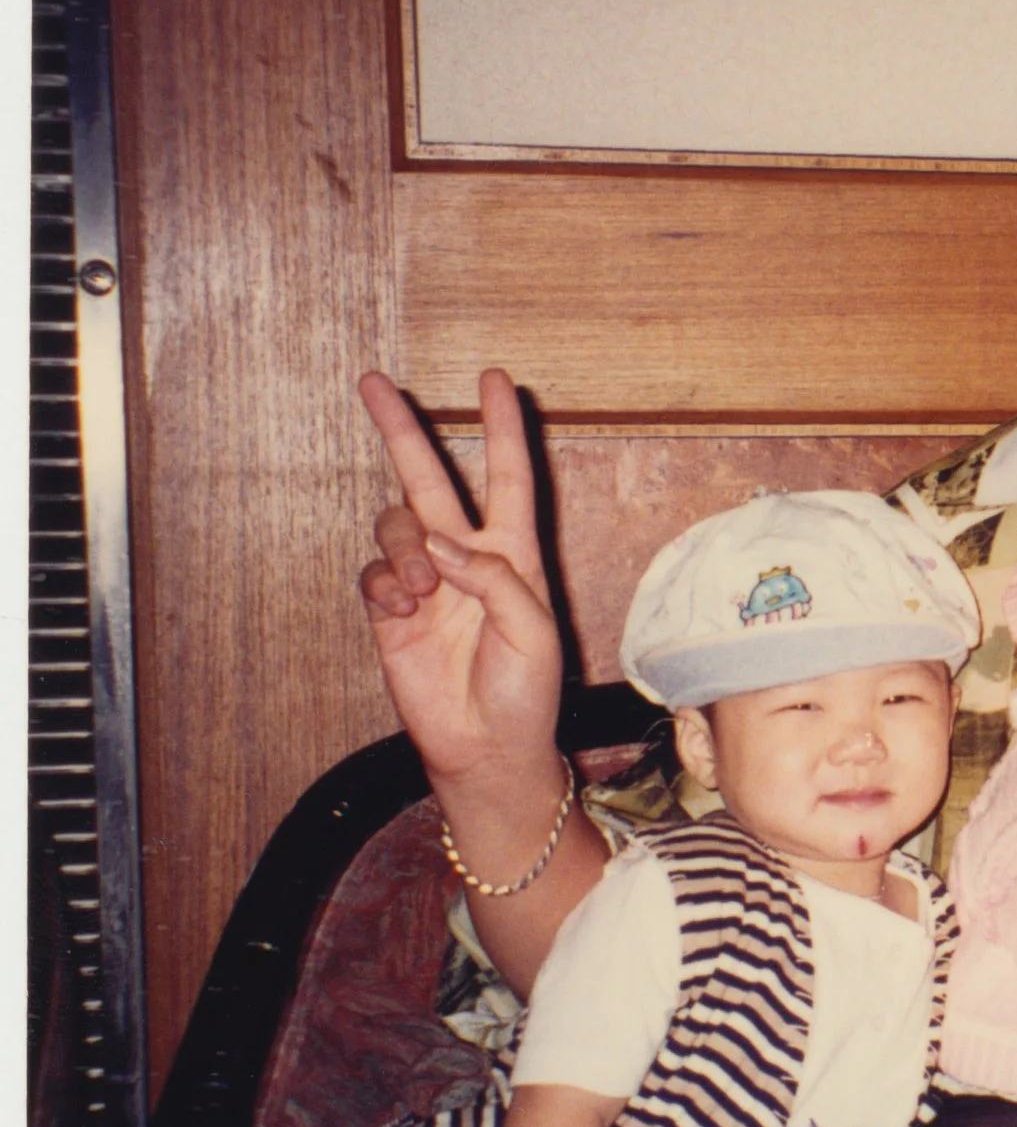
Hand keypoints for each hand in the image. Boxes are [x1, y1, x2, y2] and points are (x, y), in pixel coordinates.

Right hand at [356, 369, 563, 787]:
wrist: (486, 746)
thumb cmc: (525, 693)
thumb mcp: (531, 630)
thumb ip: (493, 578)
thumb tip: (438, 543)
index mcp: (514, 553)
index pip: (508, 477)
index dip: (502, 428)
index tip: (495, 380)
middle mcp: (466, 557)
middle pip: (430, 476)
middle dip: (403, 429)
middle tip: (374, 381)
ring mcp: (425, 581)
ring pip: (396, 525)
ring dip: (405, 548)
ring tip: (422, 591)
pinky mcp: (390, 611)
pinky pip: (375, 573)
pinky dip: (386, 585)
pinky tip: (403, 613)